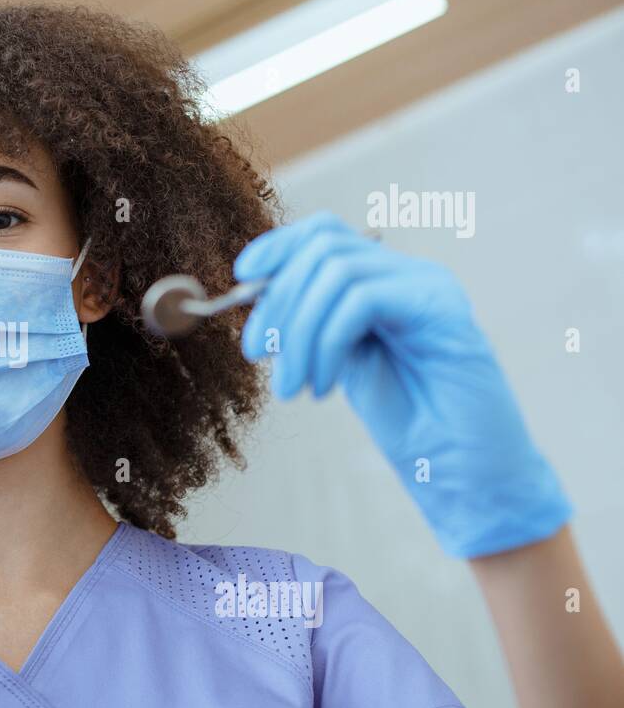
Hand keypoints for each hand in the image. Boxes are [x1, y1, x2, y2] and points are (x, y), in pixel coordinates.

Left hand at [235, 212, 570, 558]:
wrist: (465, 474)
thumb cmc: (409, 425)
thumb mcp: (342, 364)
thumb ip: (314, 325)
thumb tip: (262, 297)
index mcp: (388, 282)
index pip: (326, 233)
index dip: (278, 246)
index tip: (242, 276)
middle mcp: (412, 274)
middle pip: (324, 246)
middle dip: (278, 299)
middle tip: (258, 353)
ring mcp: (431, 287)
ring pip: (338, 271)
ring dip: (298, 331)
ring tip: (292, 386)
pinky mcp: (442, 309)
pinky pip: (362, 300)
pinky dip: (327, 342)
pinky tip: (325, 387)